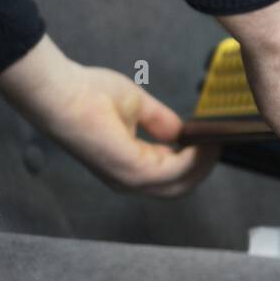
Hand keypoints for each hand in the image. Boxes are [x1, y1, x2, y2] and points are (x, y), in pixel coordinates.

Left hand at [0, 35, 218, 196]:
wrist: (62, 92)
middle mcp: (128, 180)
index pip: (167, 175)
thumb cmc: (88, 95)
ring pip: (181, 184)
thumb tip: (184, 133)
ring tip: (215, 143)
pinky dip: (194, 160)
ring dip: (203, 165)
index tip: (209, 143)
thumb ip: (161, 122)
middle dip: (202, 168)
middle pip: (178, 188)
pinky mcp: (132, 171)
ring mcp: (129, 179)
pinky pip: (175, 172)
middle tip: (217, 145)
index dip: (192, 162)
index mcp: (127, 166)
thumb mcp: (137, 107)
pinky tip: (202, 143)